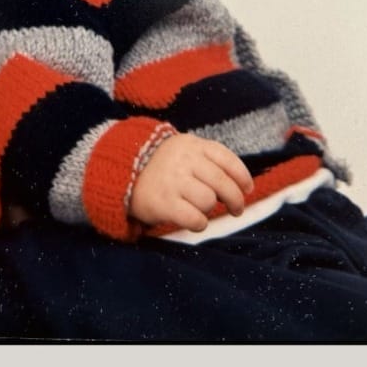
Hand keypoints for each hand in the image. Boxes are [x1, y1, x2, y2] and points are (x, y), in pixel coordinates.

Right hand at [130, 133, 253, 230]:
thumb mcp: (183, 151)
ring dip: (210, 209)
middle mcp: (183, 160)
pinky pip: (195, 218)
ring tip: (201, 209)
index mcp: (191, 144)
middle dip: (236, 200)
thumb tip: (242, 187)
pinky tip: (194, 220)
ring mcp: (172, 181)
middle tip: (236, 209)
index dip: (243, 178)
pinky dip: (199, 223)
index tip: (247, 189)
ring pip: (209, 200)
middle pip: (223, 184)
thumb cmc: (161, 167)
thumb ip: (209, 161)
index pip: (228, 160)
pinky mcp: (163, 202)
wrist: (119, 173)